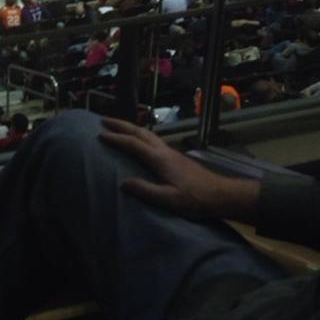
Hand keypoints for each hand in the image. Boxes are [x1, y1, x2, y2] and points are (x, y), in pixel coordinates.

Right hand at [99, 118, 259, 221]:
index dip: (116, 138)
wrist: (220, 195)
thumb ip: (146, 191)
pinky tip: (139, 140)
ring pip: (147, 133)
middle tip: (103, 120)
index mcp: (160, 159)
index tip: (100, 134)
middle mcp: (164, 151)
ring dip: (130, 127)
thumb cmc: (195, 199)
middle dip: (121, 125)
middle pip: (139, 132)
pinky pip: (152, 139)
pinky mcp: (175, 156)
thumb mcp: (169, 199)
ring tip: (117, 126)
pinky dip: (139, 134)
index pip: (133, 144)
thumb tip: (123, 183)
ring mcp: (170, 152)